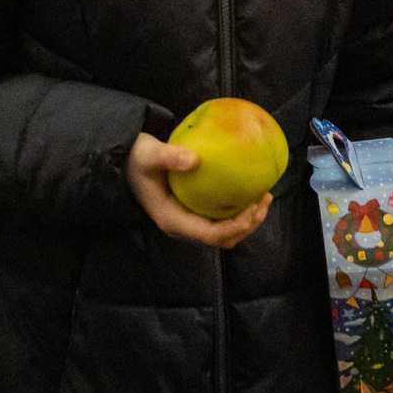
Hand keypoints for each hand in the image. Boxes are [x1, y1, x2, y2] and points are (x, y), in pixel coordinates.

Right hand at [125, 133, 271, 248]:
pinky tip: (249, 191)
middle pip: (223, 238)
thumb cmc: (137, 159)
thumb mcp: (148, 154)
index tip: (253, 208)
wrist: (128, 160)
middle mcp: (183, 225)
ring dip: (247, 219)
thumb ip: (169, 156)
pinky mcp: (195, 211)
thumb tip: (194, 159)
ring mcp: (189, 220)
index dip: (235, 226)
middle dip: (248, 224)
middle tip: (264, 198)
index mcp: (173, 220)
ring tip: (263, 196)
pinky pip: (222, 218)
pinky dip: (239, 210)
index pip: (210, 234)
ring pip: (225, 232)